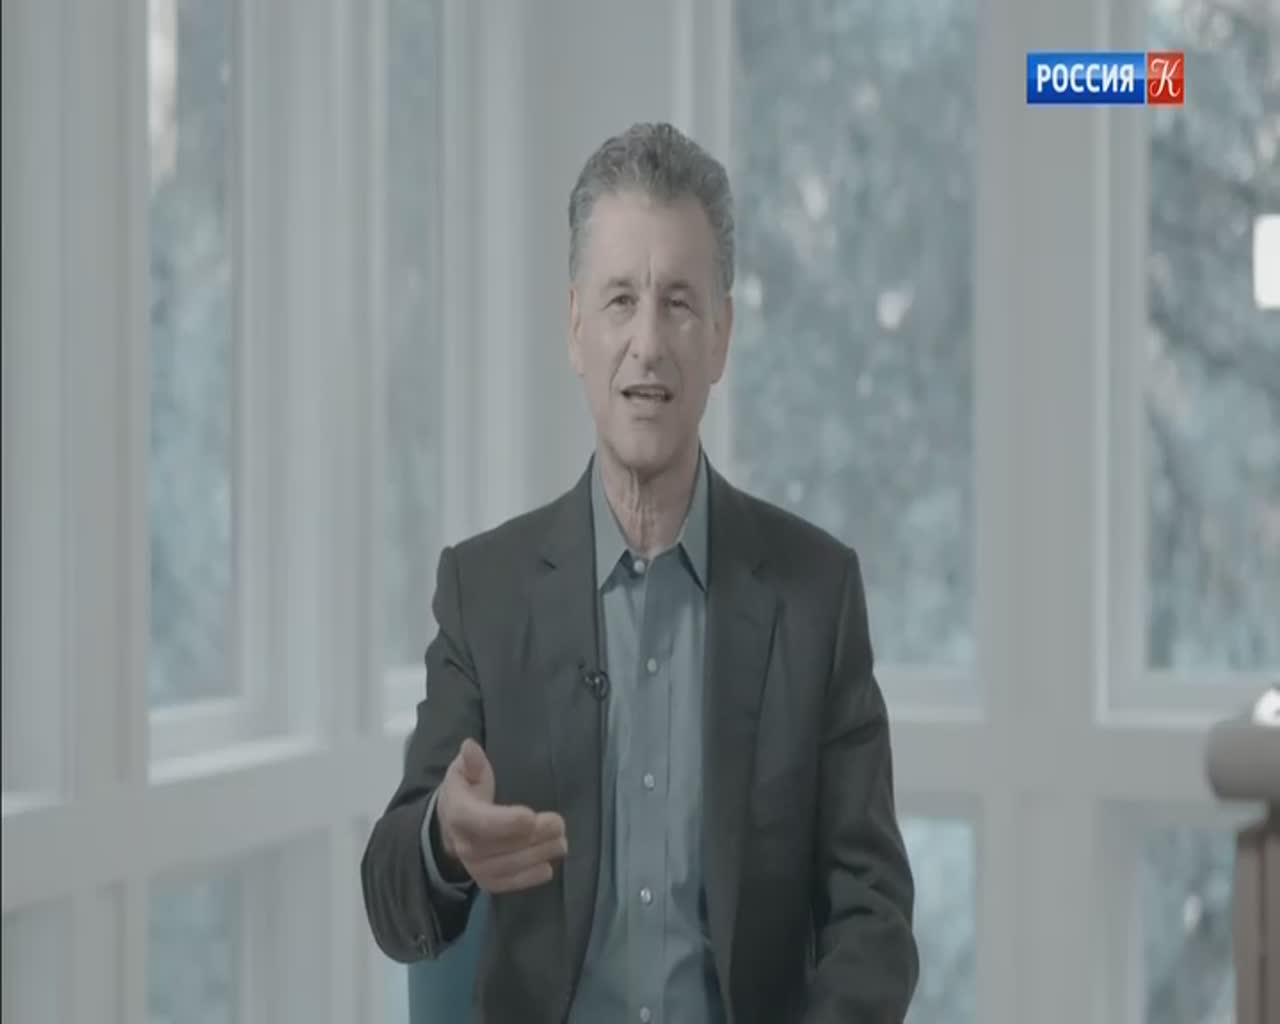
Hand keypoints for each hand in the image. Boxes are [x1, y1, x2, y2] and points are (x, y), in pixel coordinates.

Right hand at [435, 738, 567, 893]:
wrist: (451, 826)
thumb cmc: (466, 792)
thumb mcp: (464, 771)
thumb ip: (471, 762)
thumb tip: (470, 746)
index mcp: (459, 814)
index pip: (481, 822)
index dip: (506, 822)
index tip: (530, 816)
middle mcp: (464, 845)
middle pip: (501, 846)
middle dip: (533, 836)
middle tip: (559, 824)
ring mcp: (475, 866)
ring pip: (508, 866)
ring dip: (537, 855)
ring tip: (561, 842)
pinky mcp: (486, 881)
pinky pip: (508, 884)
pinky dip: (529, 878)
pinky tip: (547, 867)